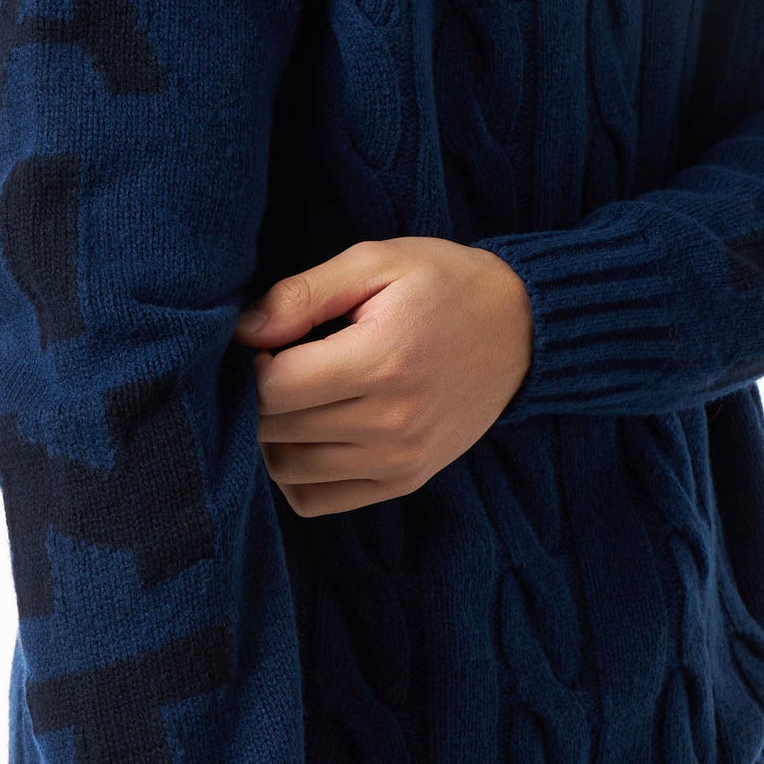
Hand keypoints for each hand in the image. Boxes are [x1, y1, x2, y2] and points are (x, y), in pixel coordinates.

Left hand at [233, 237, 532, 515]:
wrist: (522, 331)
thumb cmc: (445, 285)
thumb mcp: (376, 262)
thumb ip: (303, 294)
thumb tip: (241, 332)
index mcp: (382, 361)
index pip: (274, 389)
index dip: (250, 366)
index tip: (265, 344)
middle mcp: (391, 422)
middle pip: (275, 431)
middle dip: (256, 400)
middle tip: (272, 368)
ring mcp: (400, 460)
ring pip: (287, 471)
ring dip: (270, 439)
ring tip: (289, 401)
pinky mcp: (405, 481)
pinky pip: (317, 501)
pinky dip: (295, 475)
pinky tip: (305, 437)